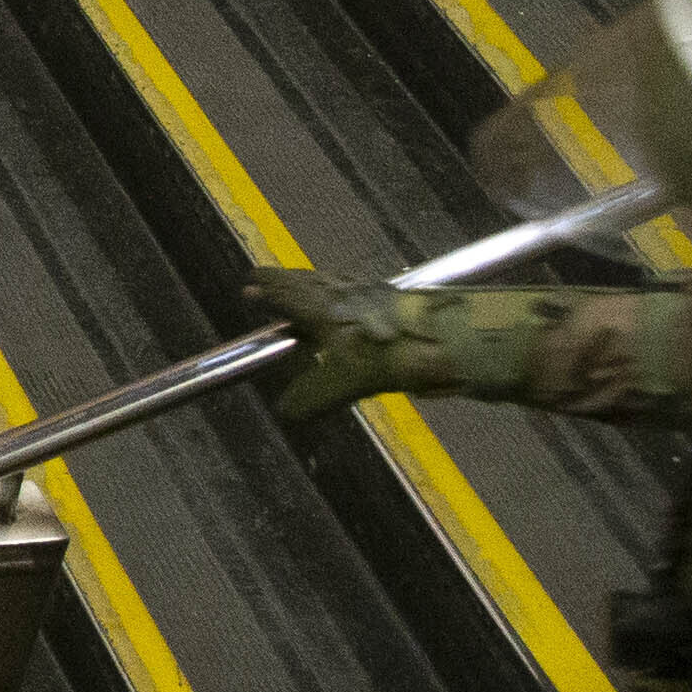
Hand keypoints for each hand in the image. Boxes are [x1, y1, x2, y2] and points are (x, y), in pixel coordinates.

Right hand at [254, 269, 409, 420]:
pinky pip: (354, 291)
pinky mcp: (392, 297)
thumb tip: (285, 411)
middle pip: (305, 280)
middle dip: (284, 282)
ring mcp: (368, 290)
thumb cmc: (385, 356)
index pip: (282, 292)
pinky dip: (341, 295)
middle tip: (269, 281)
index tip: (248, 285)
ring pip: (331, 283)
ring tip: (305, 291)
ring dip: (312, 285)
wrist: (443, 339)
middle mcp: (339, 291)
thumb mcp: (342, 383)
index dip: (264, 290)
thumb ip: (311, 396)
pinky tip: (350, 306)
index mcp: (318, 305)